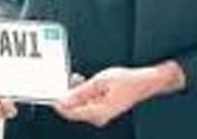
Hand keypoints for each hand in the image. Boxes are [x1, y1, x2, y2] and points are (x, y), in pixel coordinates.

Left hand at [53, 62, 184, 126]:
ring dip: (76, 91)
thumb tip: (63, 99)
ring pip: (79, 104)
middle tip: (70, 80)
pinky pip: (87, 102)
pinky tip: (86, 82)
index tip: (52, 91)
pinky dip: (84, 92)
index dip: (58, 102)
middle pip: (73, 109)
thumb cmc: (127, 81)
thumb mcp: (98, 82)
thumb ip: (79, 92)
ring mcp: (100, 114)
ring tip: (80, 79)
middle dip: (69, 93)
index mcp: (97, 112)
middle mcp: (98, 117)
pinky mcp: (102, 108)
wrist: (144, 82)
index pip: (69, 113)